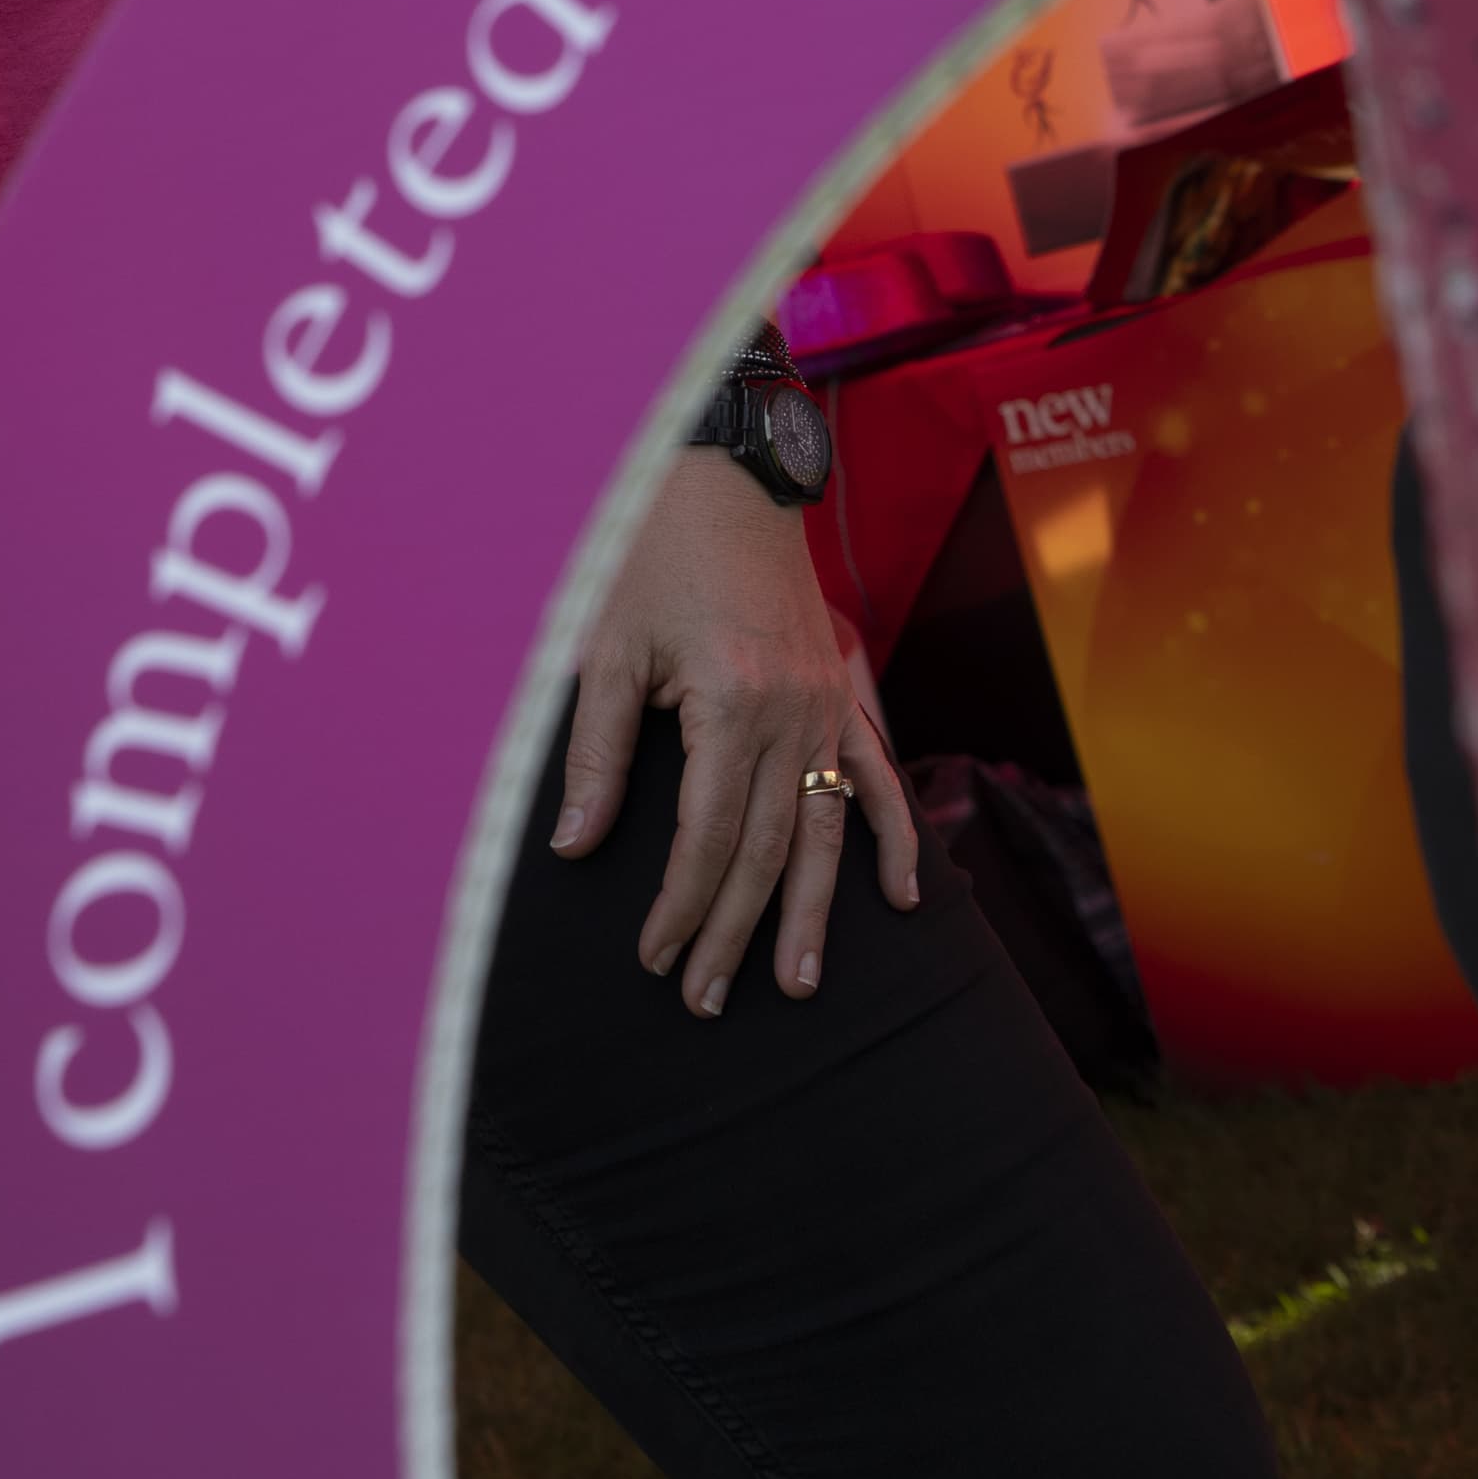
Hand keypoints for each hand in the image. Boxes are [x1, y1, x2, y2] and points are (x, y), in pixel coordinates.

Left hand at [555, 448, 918, 1012]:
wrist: (725, 479)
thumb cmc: (651, 555)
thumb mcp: (607, 647)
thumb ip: (596, 751)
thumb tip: (574, 845)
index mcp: (730, 703)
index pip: (707, 836)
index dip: (679, 904)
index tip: (654, 957)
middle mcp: (791, 714)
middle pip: (767, 850)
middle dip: (734, 931)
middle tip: (705, 999)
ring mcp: (825, 707)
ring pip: (825, 832)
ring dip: (813, 913)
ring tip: (799, 984)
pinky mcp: (840, 694)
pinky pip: (877, 778)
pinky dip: (894, 840)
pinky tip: (903, 899)